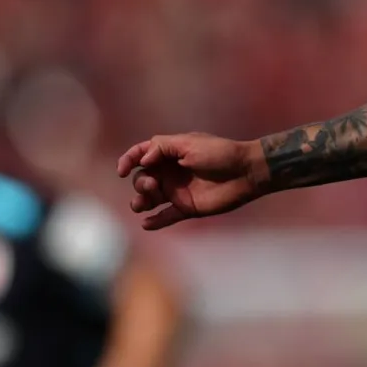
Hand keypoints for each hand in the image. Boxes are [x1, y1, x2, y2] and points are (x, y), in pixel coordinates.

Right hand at [116, 132, 265, 229]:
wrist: (244, 172)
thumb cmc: (218, 153)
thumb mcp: (189, 143)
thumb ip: (163, 148)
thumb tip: (143, 159)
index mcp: (169, 154)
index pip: (141, 155)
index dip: (128, 160)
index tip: (122, 170)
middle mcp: (170, 172)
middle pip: (142, 178)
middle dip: (140, 182)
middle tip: (152, 185)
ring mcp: (177, 191)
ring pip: (150, 199)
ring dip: (141, 201)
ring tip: (144, 204)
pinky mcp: (186, 208)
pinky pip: (166, 217)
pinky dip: (155, 221)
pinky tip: (147, 223)